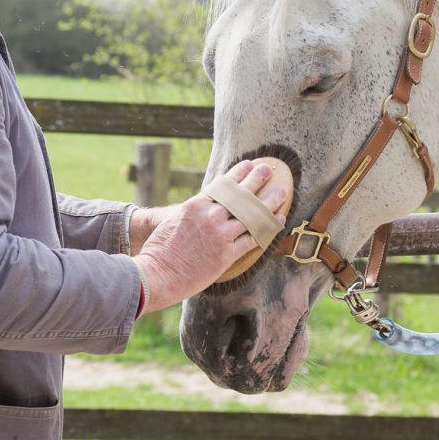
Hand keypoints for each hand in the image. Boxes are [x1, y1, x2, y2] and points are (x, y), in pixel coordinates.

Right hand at [133, 161, 287, 314]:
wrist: (157, 274)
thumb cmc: (160, 251)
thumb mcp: (173, 221)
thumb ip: (192, 213)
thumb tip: (205, 209)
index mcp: (196, 205)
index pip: (223, 184)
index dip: (238, 173)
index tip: (249, 165)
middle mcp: (211, 216)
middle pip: (241, 195)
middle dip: (257, 179)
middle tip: (268, 170)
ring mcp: (220, 234)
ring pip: (252, 215)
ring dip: (270, 202)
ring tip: (282, 193)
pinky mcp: (227, 254)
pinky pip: (253, 239)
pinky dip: (268, 229)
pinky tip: (278, 221)